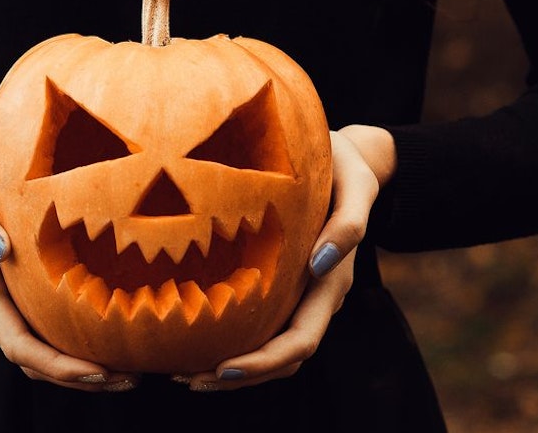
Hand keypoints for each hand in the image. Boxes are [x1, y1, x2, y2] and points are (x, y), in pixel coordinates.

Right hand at [0, 131, 138, 392]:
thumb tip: (0, 249)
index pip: (17, 344)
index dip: (57, 364)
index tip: (99, 371)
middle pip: (35, 359)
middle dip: (81, 377)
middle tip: (132, 380)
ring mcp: (8, 297)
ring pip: (44, 349)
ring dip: (84, 367)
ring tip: (132, 370)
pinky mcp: (22, 286)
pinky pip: (51, 325)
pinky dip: (81, 339)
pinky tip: (116, 332)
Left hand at [173, 124, 393, 391]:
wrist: (346, 158)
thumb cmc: (346, 166)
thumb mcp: (357, 184)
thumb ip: (349, 222)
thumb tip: (319, 264)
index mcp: (331, 282)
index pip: (300, 341)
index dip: (264, 362)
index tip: (222, 367)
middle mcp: (315, 297)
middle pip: (281, 359)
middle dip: (237, 376)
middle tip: (184, 379)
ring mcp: (298, 293)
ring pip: (268, 348)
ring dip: (230, 368)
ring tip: (180, 372)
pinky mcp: (281, 283)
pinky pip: (258, 324)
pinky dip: (230, 339)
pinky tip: (192, 336)